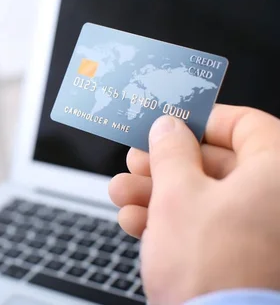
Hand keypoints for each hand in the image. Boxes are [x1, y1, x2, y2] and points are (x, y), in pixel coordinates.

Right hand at [109, 105, 279, 303]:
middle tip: (137, 161)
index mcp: (278, 173)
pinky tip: (137, 223)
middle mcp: (278, 201)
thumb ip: (170, 151)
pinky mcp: (244, 259)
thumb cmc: (211, 267)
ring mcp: (263, 233)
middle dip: (166, 163)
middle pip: (218, 163)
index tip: (170, 124)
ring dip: (158, 193)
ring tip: (123, 194)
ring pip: (208, 197)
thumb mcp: (177, 194)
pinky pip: (209, 227)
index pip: (245, 124)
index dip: (201, 121)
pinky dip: (172, 222)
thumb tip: (169, 128)